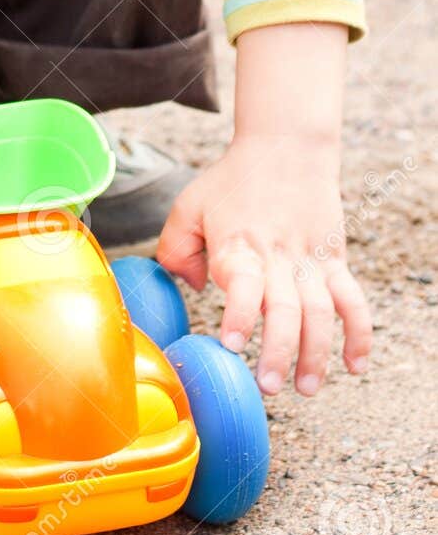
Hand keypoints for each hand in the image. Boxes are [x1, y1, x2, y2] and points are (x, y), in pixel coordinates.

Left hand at [157, 136, 371, 396]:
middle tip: (270, 385)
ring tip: (306, 388)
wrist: (285, 146)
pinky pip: (353, 300)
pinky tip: (354, 365)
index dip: (238, 315)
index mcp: (238, 245)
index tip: (231, 343)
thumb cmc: (231, 180)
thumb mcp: (188, 205)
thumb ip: (174, 248)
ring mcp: (310, 260)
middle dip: (279, 351)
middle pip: (285, 309)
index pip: (242, 285)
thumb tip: (192, 288)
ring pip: (321, 312)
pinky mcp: (334, 260)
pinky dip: (359, 333)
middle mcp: (277, 256)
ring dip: (316, 353)